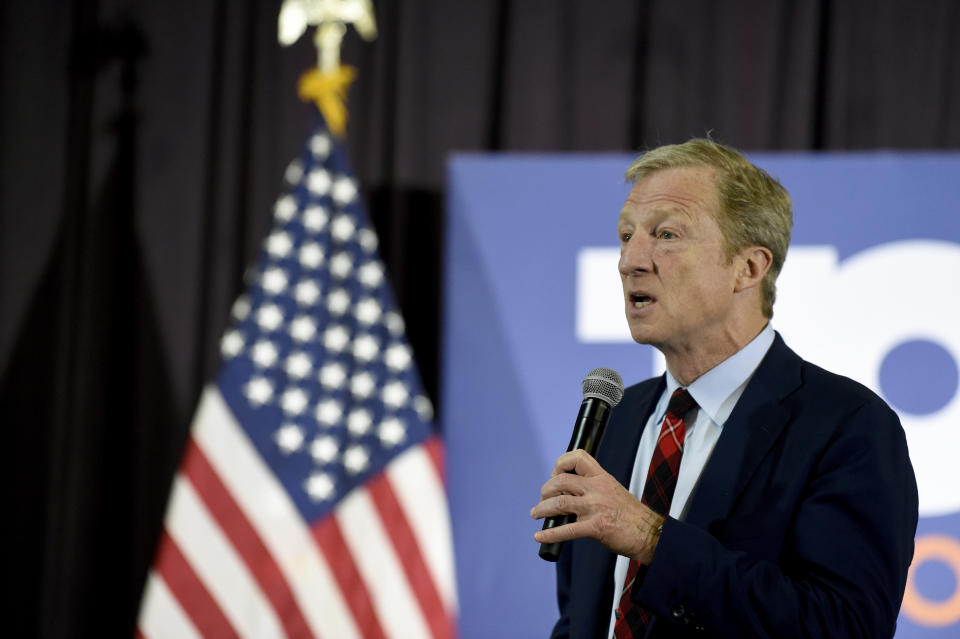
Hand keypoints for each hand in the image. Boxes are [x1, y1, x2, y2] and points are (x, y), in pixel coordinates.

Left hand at [531, 449, 663, 563]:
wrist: (649, 533)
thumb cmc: (631, 516)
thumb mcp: (613, 490)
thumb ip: (594, 488)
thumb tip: (569, 492)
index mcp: (602, 477)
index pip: (578, 457)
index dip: (561, 463)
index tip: (554, 474)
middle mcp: (597, 489)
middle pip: (561, 481)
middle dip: (546, 490)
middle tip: (542, 498)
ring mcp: (596, 507)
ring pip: (559, 503)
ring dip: (542, 509)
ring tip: (536, 514)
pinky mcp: (595, 527)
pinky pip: (566, 530)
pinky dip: (550, 534)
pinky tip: (540, 536)